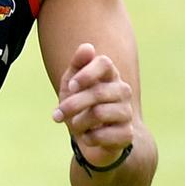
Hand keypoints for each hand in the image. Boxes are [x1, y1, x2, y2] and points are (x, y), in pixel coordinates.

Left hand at [52, 43, 133, 165]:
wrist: (88, 138)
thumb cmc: (78, 106)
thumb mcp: (71, 84)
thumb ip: (77, 64)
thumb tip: (87, 47)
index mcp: (109, 75)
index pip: (105, 63)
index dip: (86, 74)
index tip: (71, 86)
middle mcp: (122, 90)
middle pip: (97, 92)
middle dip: (72, 105)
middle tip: (57, 114)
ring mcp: (127, 112)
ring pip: (99, 113)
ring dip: (79, 123)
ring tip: (76, 126)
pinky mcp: (127, 134)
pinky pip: (105, 135)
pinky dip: (89, 138)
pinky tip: (88, 137)